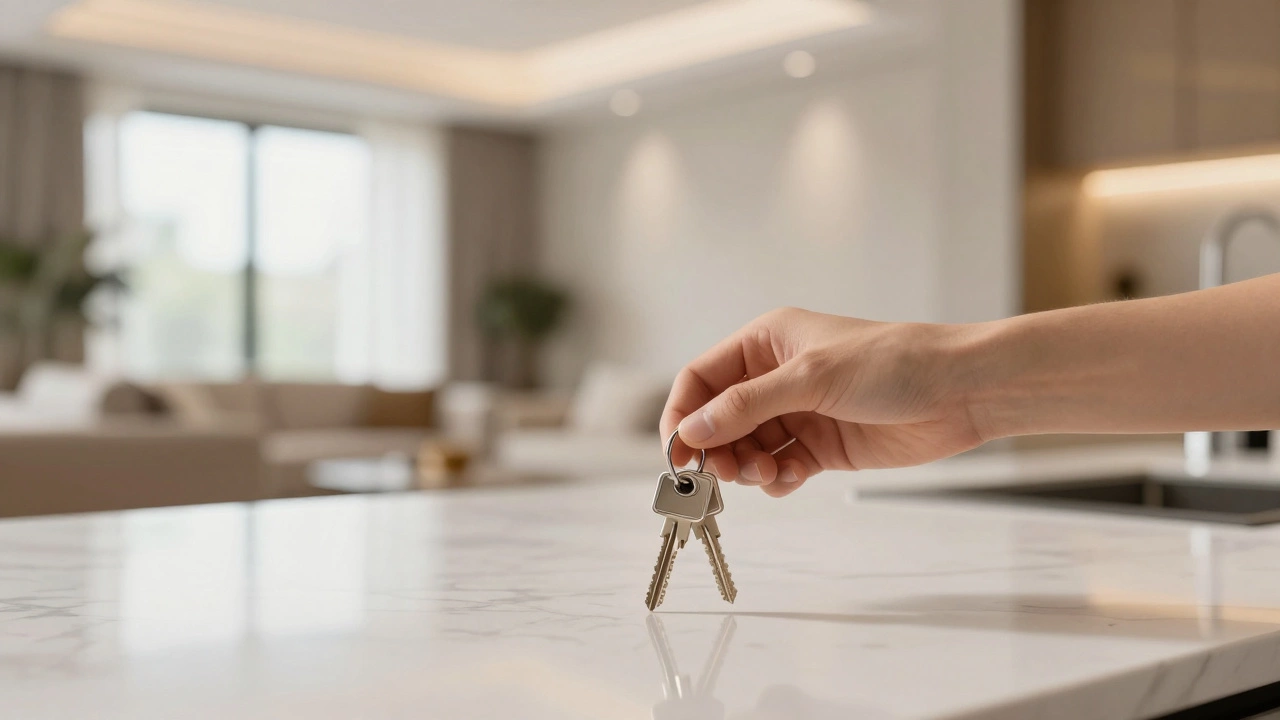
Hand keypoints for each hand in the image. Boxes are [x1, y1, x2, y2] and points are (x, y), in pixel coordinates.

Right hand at [660, 308, 989, 496]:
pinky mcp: (822, 446)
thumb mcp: (811, 378)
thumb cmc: (893, 363)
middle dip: (716, 448)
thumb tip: (691, 430)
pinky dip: (776, 480)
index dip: (683, 414)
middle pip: (718, 419)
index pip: (701, 379)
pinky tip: (790, 480)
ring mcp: (799, 413)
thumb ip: (746, 406)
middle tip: (726, 473)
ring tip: (767, 475)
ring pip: (746, 448)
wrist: (959, 392)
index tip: (677, 452)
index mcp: (766, 343)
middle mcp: (776, 377)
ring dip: (747, 467)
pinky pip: (778, 468)